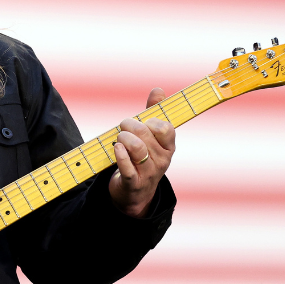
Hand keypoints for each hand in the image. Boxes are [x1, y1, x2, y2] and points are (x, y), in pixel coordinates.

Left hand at [108, 87, 174, 217]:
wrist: (135, 193)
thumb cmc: (143, 158)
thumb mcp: (152, 137)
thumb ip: (154, 113)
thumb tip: (158, 90)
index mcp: (168, 147)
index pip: (166, 128)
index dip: (150, 121)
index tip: (142, 122)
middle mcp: (162, 160)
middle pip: (146, 134)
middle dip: (130, 125)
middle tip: (123, 127)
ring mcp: (149, 172)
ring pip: (137, 148)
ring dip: (123, 138)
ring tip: (119, 139)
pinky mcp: (133, 183)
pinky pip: (127, 166)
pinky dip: (119, 154)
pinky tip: (116, 148)